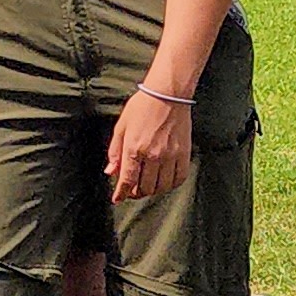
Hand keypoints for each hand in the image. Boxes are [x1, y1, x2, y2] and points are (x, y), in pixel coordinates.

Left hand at [107, 89, 196, 203]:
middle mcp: (153, 155)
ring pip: (162, 186)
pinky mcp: (184, 154)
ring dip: (153, 191)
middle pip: (145, 187)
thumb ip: (115, 151)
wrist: (167, 96)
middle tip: (132, 191)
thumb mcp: (121, 127)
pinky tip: (164, 182)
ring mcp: (171, 156)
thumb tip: (110, 172)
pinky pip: (179, 178)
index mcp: (134, 148)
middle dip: (136, 192)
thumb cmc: (141, 108)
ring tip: (146, 187)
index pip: (127, 179)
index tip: (117, 199)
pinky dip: (171, 185)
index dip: (121, 193)